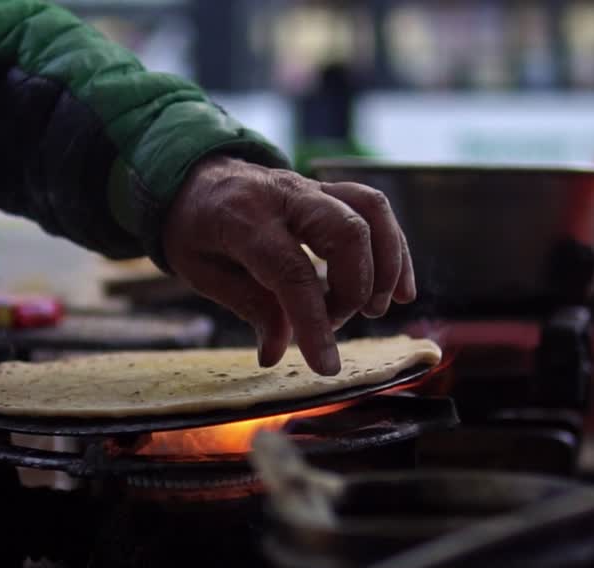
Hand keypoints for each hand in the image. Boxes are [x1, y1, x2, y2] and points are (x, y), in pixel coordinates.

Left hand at [163, 156, 415, 375]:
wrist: (192, 175)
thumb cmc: (194, 227)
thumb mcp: (202, 272)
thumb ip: (247, 306)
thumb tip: (275, 354)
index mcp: (244, 218)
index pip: (292, 271)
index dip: (314, 322)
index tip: (327, 366)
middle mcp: (285, 196)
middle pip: (347, 232)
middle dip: (356, 289)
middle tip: (337, 323)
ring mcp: (312, 188)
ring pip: (371, 210)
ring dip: (387, 265)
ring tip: (377, 310)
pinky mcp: (330, 191)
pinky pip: (375, 209)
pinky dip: (395, 248)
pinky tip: (401, 289)